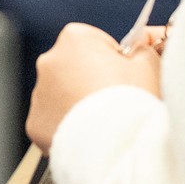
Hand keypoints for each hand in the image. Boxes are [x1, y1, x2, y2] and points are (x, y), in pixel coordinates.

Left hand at [26, 22, 162, 151]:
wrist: (115, 144)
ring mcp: (39, 94)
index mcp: (75, 38)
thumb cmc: (133, 100)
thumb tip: (138, 50)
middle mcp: (49, 61)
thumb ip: (141, 50)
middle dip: (92, 81)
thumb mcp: (149, 64)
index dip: (113, 60)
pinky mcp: (35, 123)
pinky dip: (68, 127)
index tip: (124, 77)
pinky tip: (88, 135)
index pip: (95, 42)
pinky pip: (53, 122)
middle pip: (75, 68)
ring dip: (78, 105)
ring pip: (62, 96)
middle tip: (116, 102)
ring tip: (104, 122)